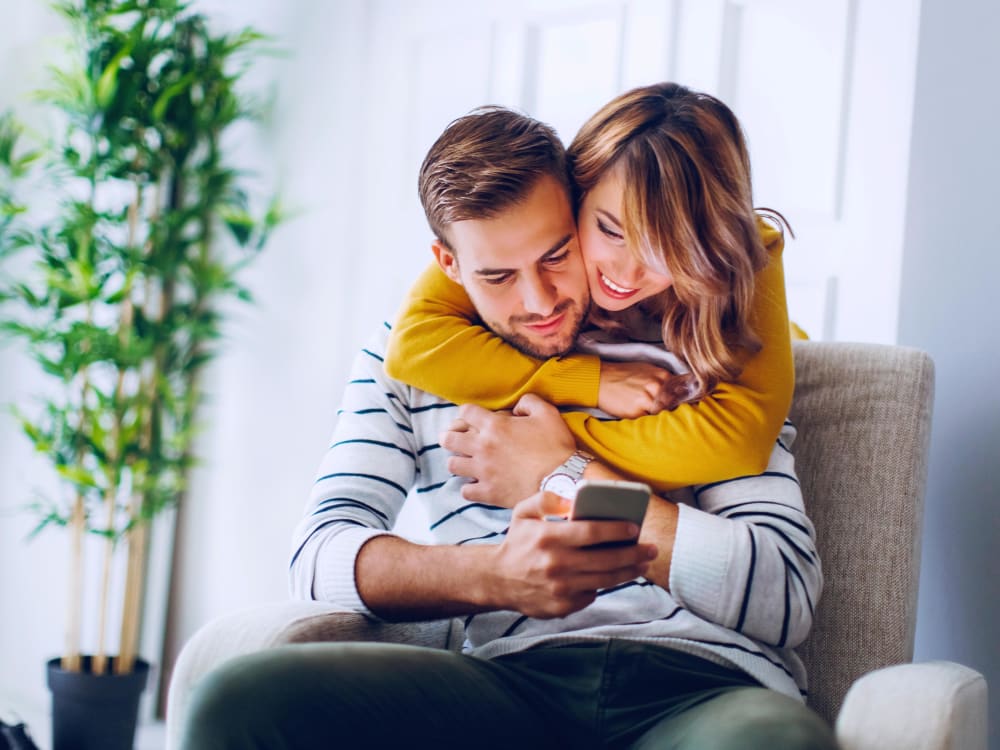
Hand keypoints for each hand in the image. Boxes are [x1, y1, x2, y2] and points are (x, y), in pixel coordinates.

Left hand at [441, 394, 575, 506]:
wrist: (562, 481)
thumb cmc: (556, 446)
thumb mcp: (548, 413)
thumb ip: (528, 402)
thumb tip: (516, 408)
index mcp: (495, 426)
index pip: (465, 412)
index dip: (467, 413)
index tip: (472, 418)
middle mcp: (483, 447)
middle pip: (448, 439)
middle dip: (450, 436)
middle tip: (456, 439)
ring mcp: (483, 471)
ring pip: (452, 465)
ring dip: (458, 461)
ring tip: (466, 462)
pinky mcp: (488, 492)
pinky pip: (465, 491)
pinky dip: (469, 487)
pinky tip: (477, 484)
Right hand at [485, 491, 656, 617]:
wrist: (497, 580)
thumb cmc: (517, 542)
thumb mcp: (523, 512)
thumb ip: (546, 499)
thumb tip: (574, 500)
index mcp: (548, 537)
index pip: (591, 532)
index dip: (616, 529)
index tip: (635, 528)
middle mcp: (555, 564)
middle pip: (605, 559)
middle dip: (634, 553)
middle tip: (651, 549)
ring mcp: (559, 588)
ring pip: (604, 580)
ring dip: (628, 572)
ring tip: (642, 564)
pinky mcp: (561, 606)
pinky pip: (591, 594)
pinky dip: (603, 585)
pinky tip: (612, 576)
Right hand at [597, 361, 675, 417]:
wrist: (600, 380)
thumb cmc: (621, 375)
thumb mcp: (645, 369)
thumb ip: (662, 378)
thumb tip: (677, 388)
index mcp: (662, 375)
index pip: (680, 391)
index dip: (678, 398)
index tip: (675, 403)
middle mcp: (657, 386)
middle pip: (673, 404)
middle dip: (668, 408)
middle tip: (658, 409)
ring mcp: (648, 399)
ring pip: (662, 413)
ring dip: (657, 415)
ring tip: (646, 412)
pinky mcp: (638, 411)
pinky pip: (649, 420)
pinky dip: (646, 419)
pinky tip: (638, 413)